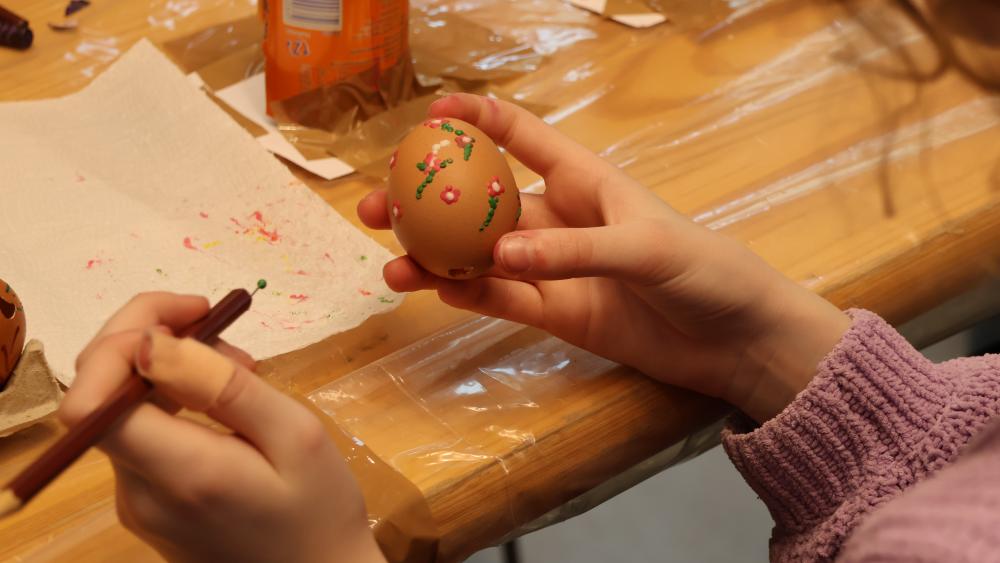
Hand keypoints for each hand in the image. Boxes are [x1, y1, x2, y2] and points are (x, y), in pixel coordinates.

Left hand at [59, 292, 384, 562]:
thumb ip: (222, 387)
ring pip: (122, 409)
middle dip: (152, 340)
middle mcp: (139, 491)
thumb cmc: (320, 510)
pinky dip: (172, 401)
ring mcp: (137, 502)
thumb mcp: (294, 436)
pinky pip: (141, 435)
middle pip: (101, 394)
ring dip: (168, 369)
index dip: (124, 335)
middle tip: (222, 327)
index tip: (191, 311)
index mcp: (180, 473)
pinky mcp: (146, 505)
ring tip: (241, 370)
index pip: (92, 397)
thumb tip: (150, 342)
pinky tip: (225, 404)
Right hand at [359, 94, 850, 422]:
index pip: (522, 136)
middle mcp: (558, 219)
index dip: (476, 120)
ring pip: (480, 257)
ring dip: (437, 259)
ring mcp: (553, 268)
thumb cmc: (705, 271)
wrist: (735, 340)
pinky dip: (470, 295)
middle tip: (379, 208)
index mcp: (583, 179)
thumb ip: (574, 250)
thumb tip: (500, 253)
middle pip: (480, 203)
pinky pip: (502, 299)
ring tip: (395, 267)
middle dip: (429, 203)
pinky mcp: (556, 313)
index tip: (428, 115)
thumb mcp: (645, 249)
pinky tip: (438, 292)